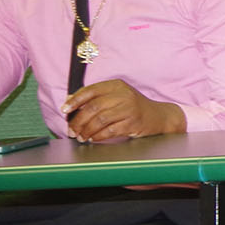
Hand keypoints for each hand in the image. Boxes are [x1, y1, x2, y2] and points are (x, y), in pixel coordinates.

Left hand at [63, 79, 184, 142]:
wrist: (160, 116)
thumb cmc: (134, 107)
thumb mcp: (116, 97)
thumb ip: (96, 98)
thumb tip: (70, 101)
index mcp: (116, 85)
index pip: (90, 91)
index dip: (75, 101)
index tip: (65, 110)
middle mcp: (123, 95)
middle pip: (93, 108)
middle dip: (78, 121)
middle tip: (71, 130)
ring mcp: (130, 109)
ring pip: (99, 120)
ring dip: (86, 130)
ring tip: (81, 136)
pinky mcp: (133, 123)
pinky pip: (109, 131)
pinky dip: (98, 136)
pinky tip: (93, 138)